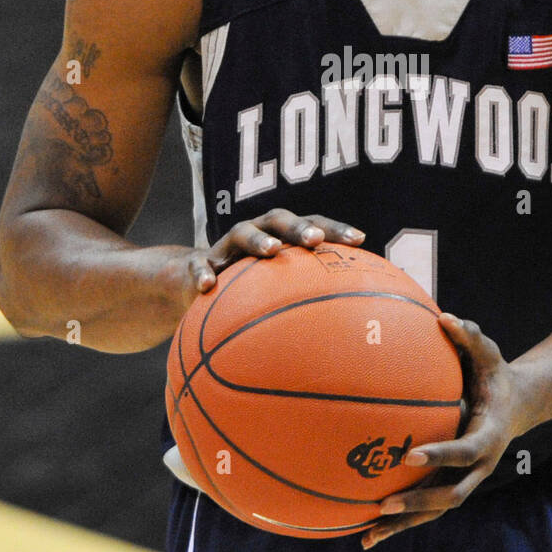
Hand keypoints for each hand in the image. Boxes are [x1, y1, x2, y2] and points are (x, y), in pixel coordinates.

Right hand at [171, 208, 364, 318]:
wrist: (192, 282)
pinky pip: (198, 266)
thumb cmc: (248, 288)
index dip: (336, 229)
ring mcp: (225, 246)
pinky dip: (203, 273)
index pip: (313, 225)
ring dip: (257, 240)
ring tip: (272, 250)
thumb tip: (351, 332)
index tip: (360, 240)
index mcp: (281, 236)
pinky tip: (207, 286)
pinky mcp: (198, 263)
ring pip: (241, 233)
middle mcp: (256, 233)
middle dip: (298, 227)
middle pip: (279, 220)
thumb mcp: (276, 290)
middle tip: (316, 240)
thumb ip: (308, 299)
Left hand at [360, 313, 533, 548]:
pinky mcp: (454, 483)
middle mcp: (480, 466)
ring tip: (367, 535)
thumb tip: (445, 316)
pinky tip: (367, 530)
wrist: (519, 404)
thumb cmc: (497, 374)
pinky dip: (402, 522)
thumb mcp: (489, 353)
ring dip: (405, 525)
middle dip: (418, 502)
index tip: (408, 455)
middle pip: (451, 496)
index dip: (439, 455)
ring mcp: (468, 480)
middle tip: (384, 504)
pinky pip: (427, 508)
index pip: (464, 452)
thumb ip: (470, 336)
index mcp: (488, 436)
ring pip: (436, 512)